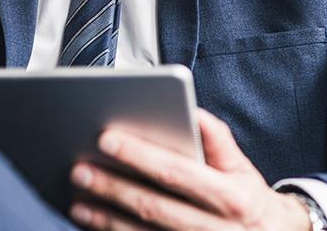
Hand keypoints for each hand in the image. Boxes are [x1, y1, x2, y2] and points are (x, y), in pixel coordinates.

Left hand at [69, 108, 310, 230]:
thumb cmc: (248, 200)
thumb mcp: (241, 167)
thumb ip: (216, 137)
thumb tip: (189, 108)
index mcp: (230, 198)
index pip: (176, 172)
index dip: (139, 155)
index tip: (106, 137)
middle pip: (154, 207)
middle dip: (113, 187)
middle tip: (78, 168)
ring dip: (106, 220)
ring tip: (77, 201)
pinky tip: (94, 228)